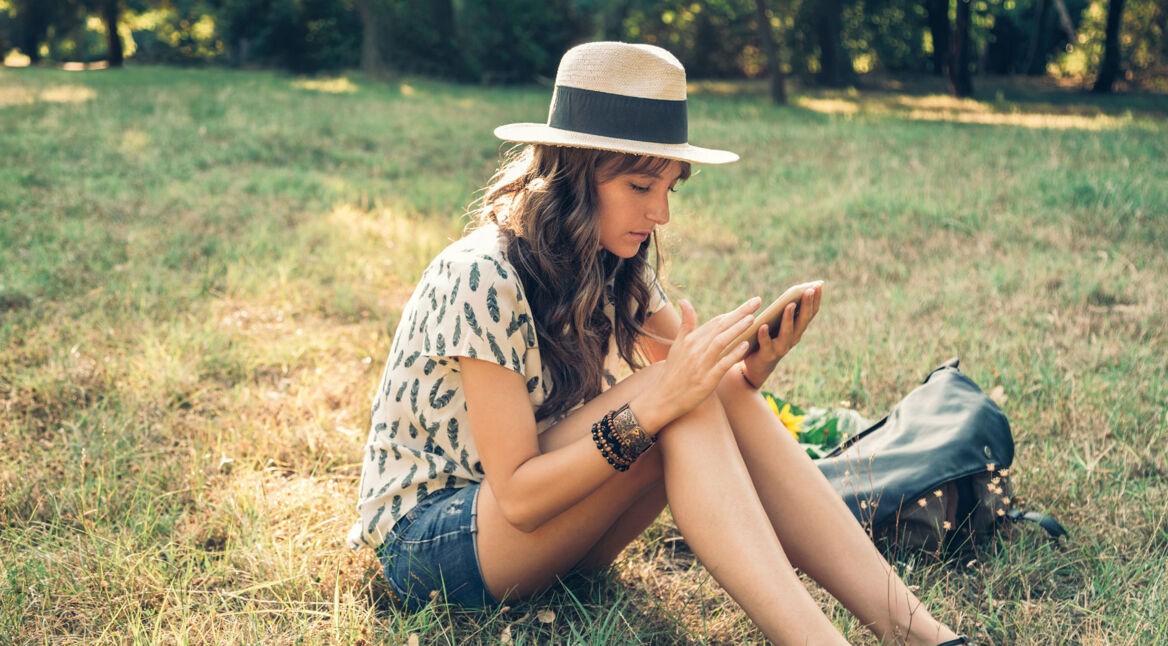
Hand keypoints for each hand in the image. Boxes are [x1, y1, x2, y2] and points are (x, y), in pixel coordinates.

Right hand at [633, 297, 759, 431]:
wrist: (663, 397)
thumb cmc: (673, 371)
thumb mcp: (677, 345)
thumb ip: (685, 324)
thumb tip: (684, 301)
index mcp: (690, 340)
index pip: (715, 322)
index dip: (733, 312)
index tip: (749, 304)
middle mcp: (695, 349)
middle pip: (720, 327)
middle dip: (740, 313)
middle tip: (757, 301)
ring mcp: (701, 365)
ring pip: (721, 342)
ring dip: (737, 329)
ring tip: (752, 319)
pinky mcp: (706, 380)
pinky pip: (722, 364)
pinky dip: (734, 354)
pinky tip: (746, 345)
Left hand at [741, 284, 821, 387]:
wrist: (759, 365)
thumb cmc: (770, 337)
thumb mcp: (780, 322)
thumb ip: (789, 309)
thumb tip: (800, 288)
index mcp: (798, 329)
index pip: (811, 313)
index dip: (816, 300)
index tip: (818, 285)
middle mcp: (793, 338)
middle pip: (802, 321)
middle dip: (806, 305)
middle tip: (808, 291)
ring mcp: (781, 348)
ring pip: (787, 333)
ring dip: (789, 319)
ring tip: (789, 305)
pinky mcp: (767, 355)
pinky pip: (766, 344)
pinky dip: (765, 335)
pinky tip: (763, 326)